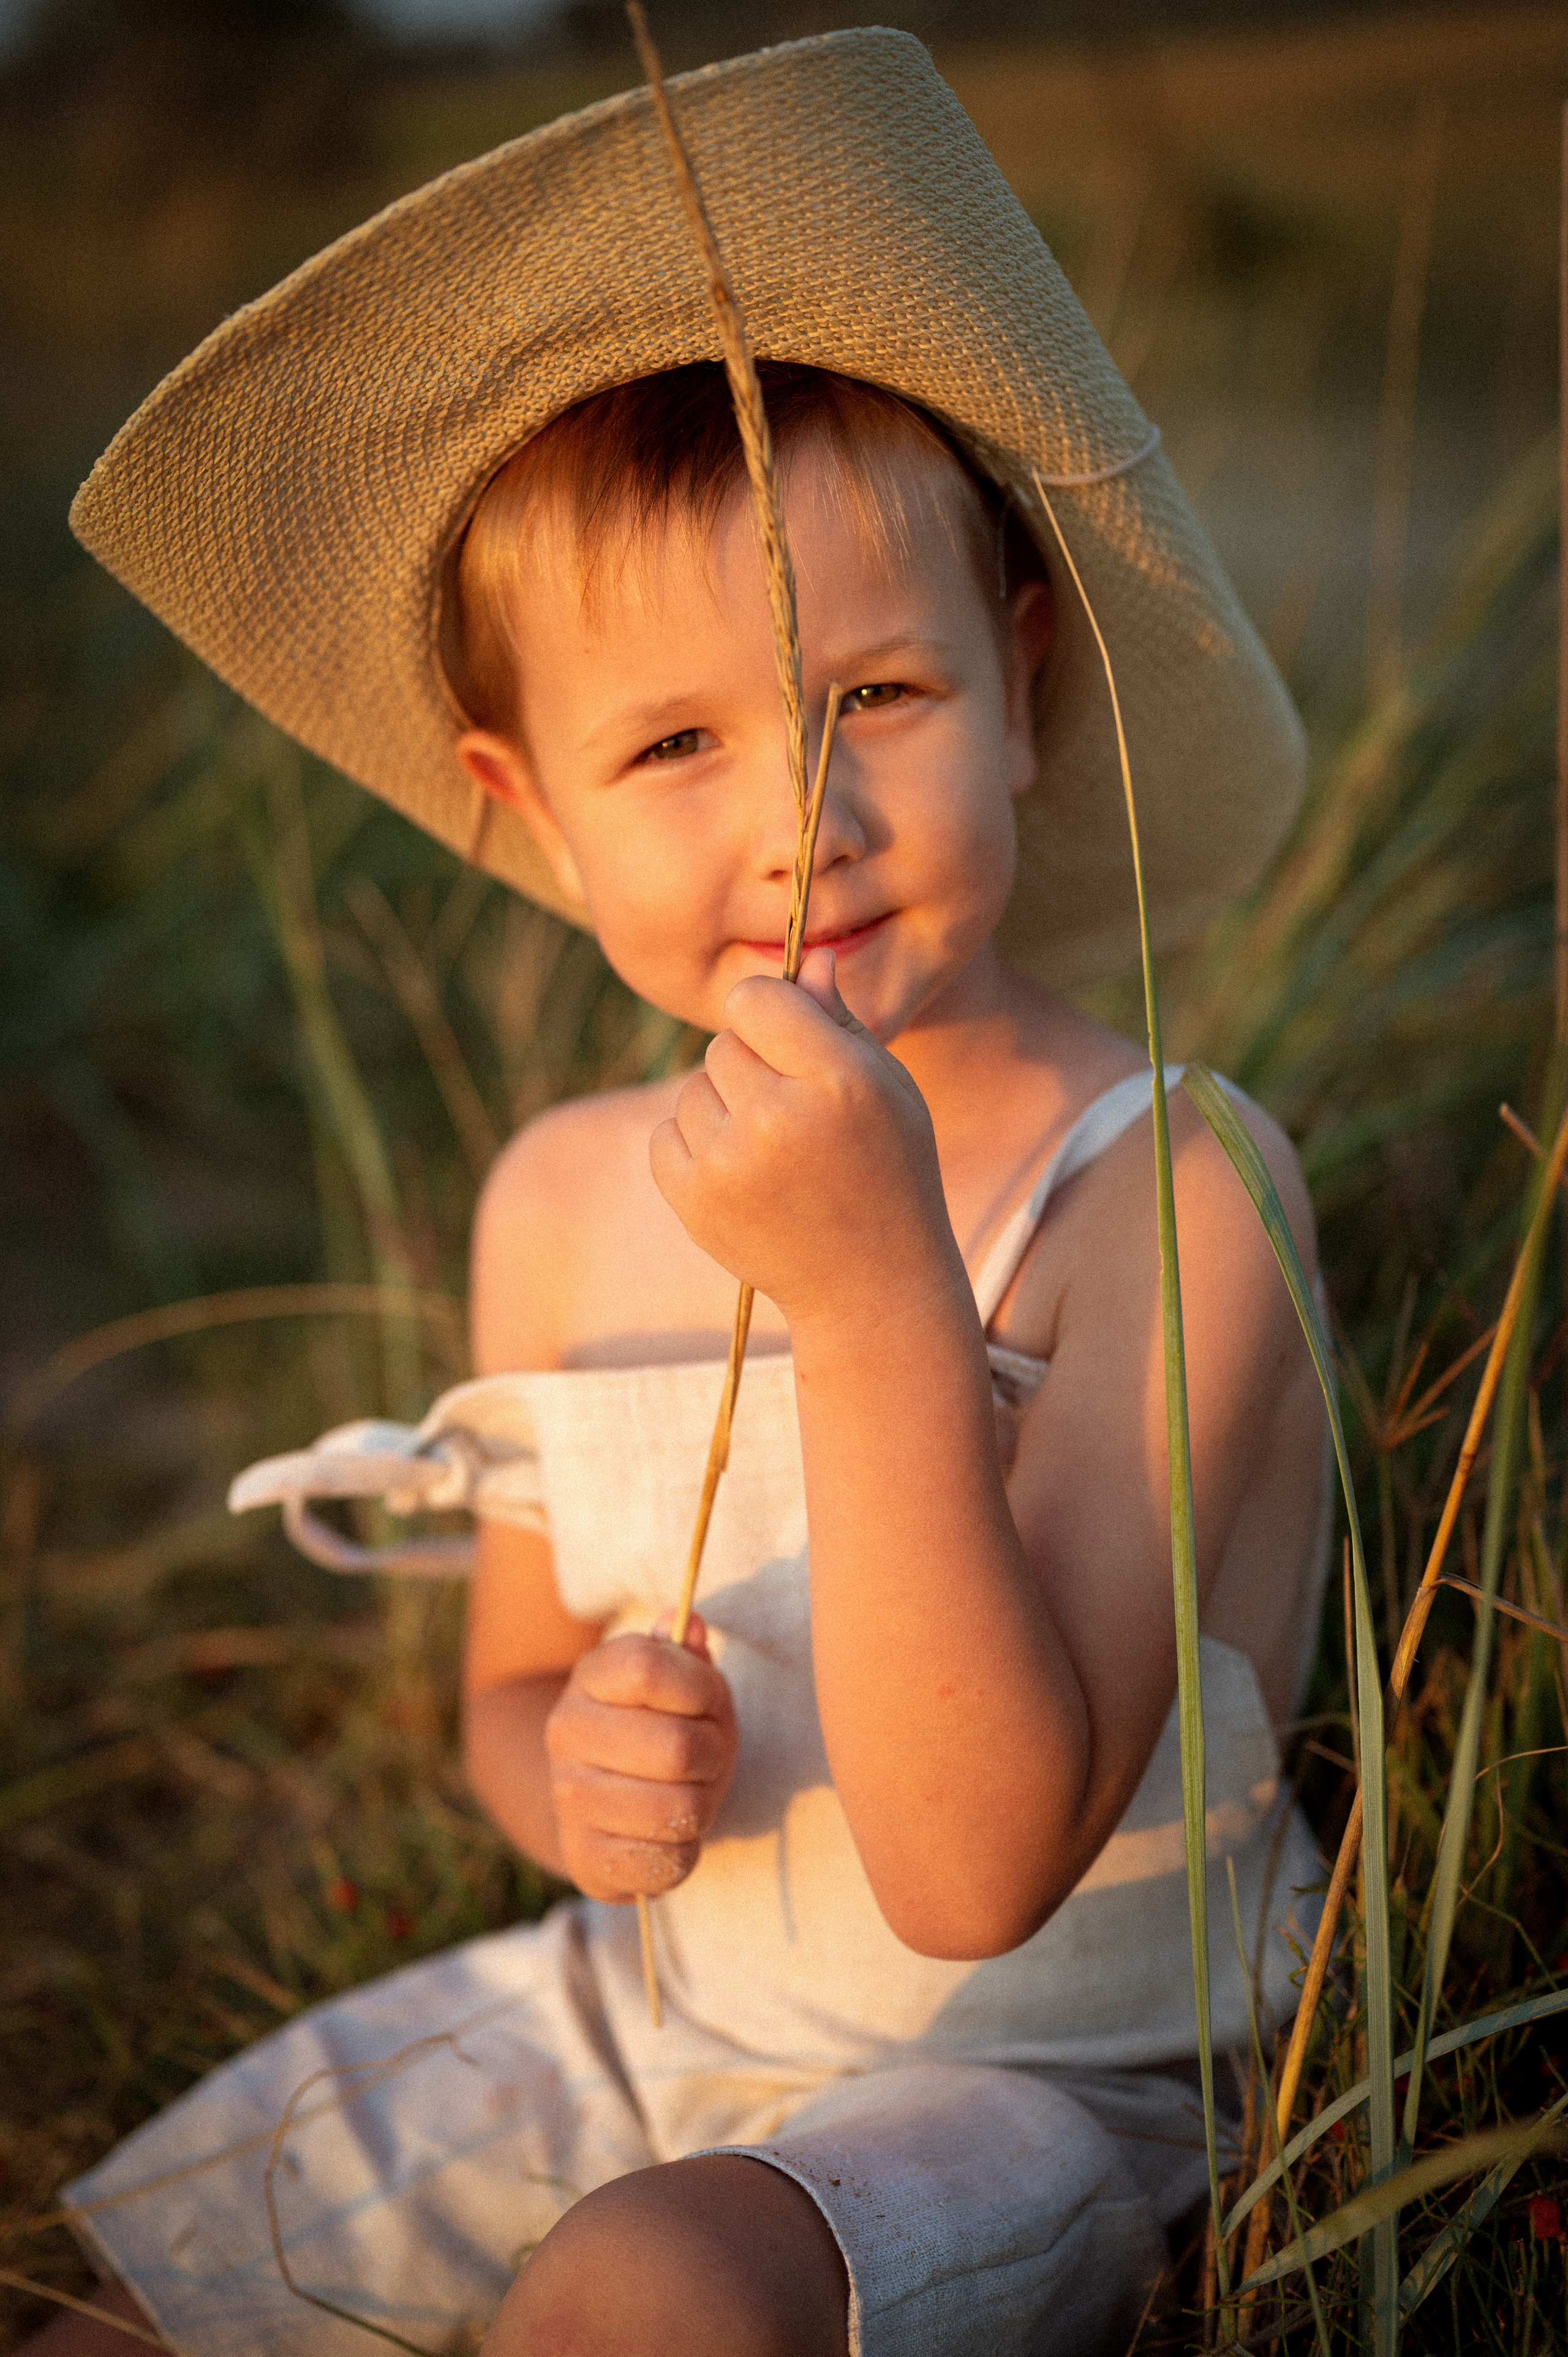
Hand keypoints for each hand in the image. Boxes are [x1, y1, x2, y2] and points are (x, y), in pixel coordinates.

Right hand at [543, 1613, 737, 1901]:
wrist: (594, 1793)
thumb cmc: (657, 1725)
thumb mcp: (678, 1681)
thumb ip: (685, 1653)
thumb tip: (689, 1623)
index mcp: (590, 1676)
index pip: (649, 1668)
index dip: (699, 1687)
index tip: (706, 1700)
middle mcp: (567, 1733)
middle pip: (678, 1747)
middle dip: (714, 1754)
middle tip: (706, 1756)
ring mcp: (569, 1799)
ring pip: (679, 1809)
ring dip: (703, 1804)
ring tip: (689, 1792)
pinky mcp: (584, 1859)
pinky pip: (668, 1862)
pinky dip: (685, 1850)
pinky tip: (670, 1833)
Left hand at [649, 949, 962, 1334]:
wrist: (870, 1284)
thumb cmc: (889, 1169)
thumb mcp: (887, 1088)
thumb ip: (839, 1020)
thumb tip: (806, 956)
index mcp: (838, 1081)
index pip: (757, 999)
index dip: (770, 1012)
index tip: (788, 1038)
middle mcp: (779, 1120)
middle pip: (724, 1043)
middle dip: (752, 1064)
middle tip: (794, 1111)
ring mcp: (731, 1164)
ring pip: (693, 1088)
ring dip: (723, 1107)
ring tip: (773, 1149)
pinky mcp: (694, 1200)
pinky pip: (666, 1134)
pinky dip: (696, 1147)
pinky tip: (742, 1173)